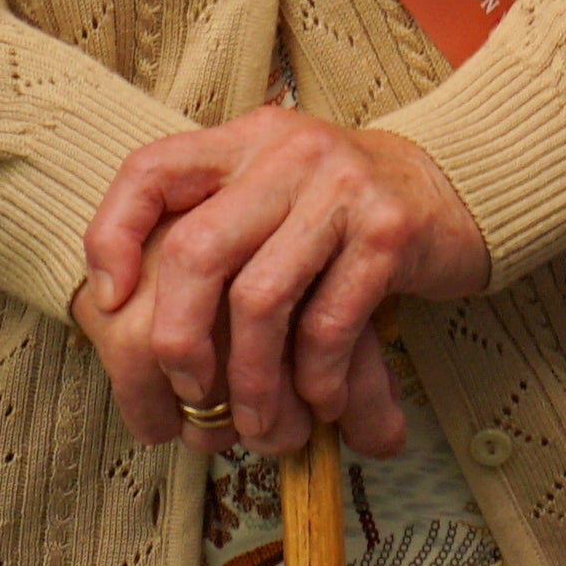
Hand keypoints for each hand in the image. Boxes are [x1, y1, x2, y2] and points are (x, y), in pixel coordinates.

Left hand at [77, 104, 493, 458]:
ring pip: (261, 300)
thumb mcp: (274, 194)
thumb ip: (214, 226)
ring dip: (253, 382)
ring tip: (260, 424)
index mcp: (245, 141)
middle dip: (179, 340)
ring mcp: (341, 187)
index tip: (108, 303)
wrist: (457, 188)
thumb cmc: (343, 212)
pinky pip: (328, 322)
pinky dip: (315, 378)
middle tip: (188, 393)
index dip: (111, 235)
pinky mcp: (389, 231)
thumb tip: (117, 313)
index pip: (151, 171)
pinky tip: (319, 402)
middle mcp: (286, 153)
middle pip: (197, 251)